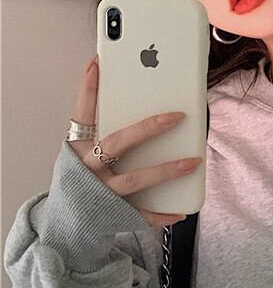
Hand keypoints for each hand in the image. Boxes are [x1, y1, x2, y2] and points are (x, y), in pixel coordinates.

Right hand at [69, 54, 202, 227]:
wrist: (63, 224)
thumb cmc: (81, 181)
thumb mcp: (82, 155)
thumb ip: (103, 135)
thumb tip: (145, 114)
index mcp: (76, 149)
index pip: (83, 113)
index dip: (89, 89)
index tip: (98, 63)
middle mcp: (86, 169)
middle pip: (117, 143)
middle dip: (148, 128)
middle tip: (177, 116)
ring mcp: (99, 192)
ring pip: (135, 179)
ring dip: (167, 170)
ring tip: (193, 162)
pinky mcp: (112, 214)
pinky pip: (142, 214)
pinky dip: (163, 213)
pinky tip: (182, 210)